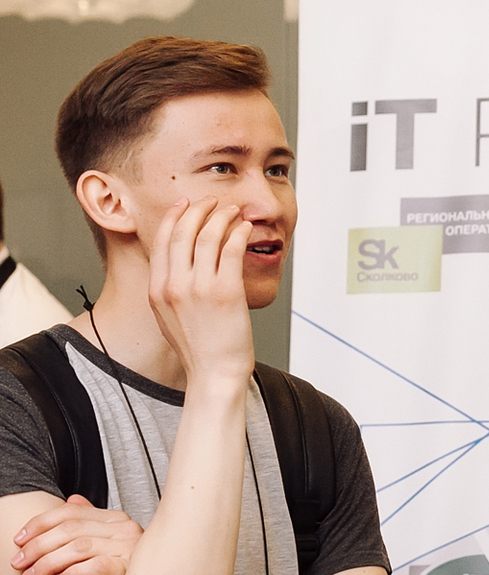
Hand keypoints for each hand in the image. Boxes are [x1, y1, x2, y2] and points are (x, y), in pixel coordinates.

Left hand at [12, 495, 142, 574]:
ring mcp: (130, 548)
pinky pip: (96, 567)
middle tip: (18, 563)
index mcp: (116, 519)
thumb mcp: (107, 542)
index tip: (19, 540)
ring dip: (47, 563)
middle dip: (37, 546)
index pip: (70, 512)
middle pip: (70, 530)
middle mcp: (124, 529)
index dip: (39, 524)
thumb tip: (73, 500)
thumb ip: (90, 521)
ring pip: (78, 548)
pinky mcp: (132, 569)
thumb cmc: (127, 573)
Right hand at [148, 196, 254, 386]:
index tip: (185, 204)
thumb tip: (179, 266)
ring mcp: (199, 288)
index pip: (161, 241)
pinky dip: (239, 234)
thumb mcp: (169, 317)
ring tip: (233, 211)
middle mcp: (174, 285)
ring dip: (222, 218)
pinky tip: (245, 229)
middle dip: (198, 210)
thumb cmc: (199, 349)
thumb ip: (170, 289)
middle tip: (211, 201)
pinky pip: (231, 250)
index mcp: (157, 290)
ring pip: (208, 237)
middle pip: (183, 233)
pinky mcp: (226, 292)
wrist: (214, 373)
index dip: (174, 217)